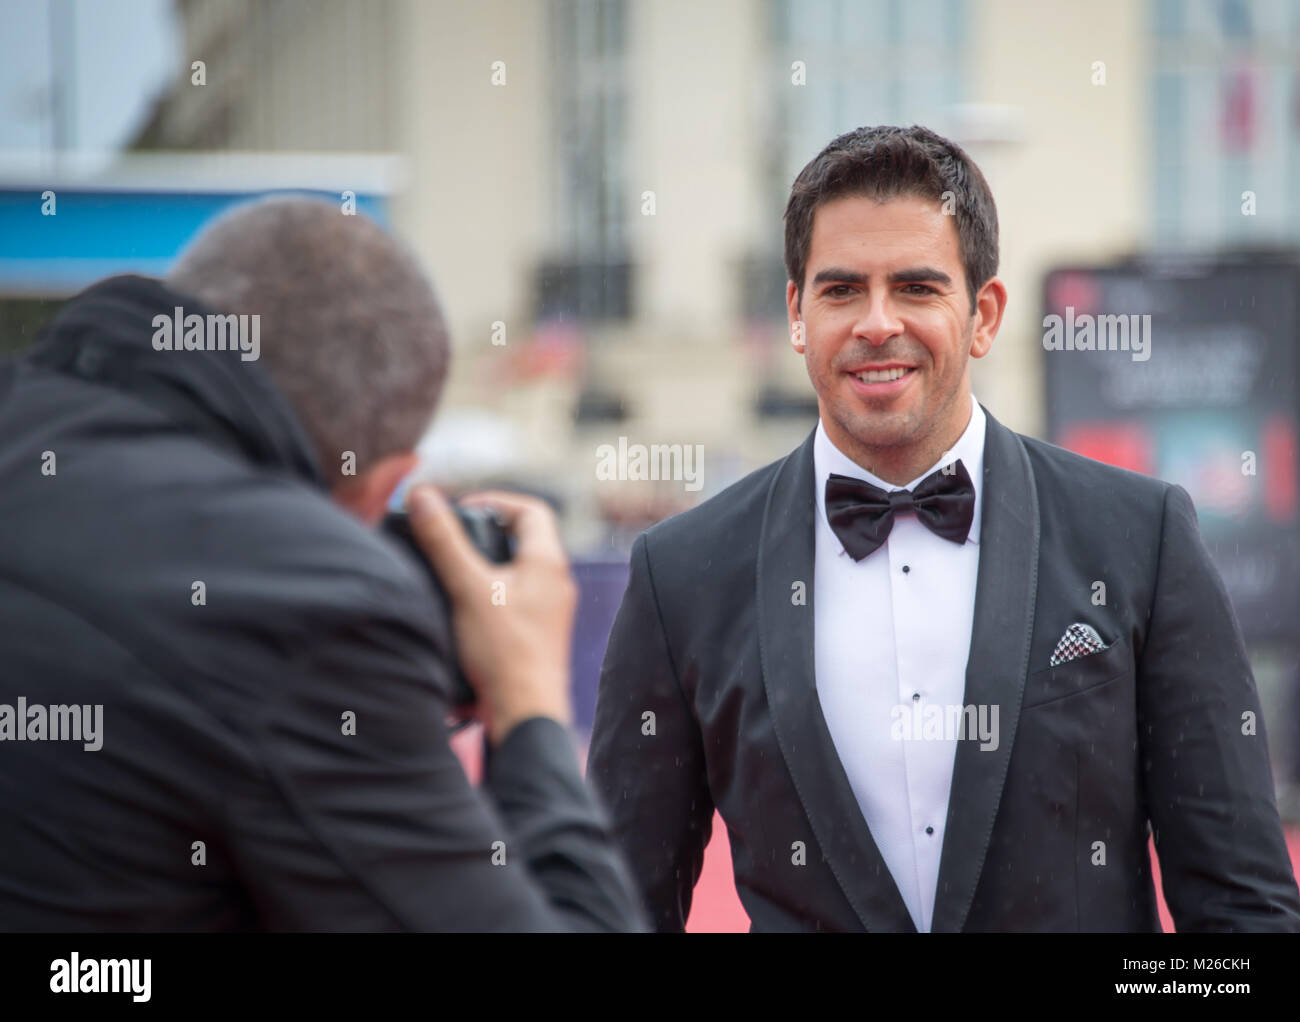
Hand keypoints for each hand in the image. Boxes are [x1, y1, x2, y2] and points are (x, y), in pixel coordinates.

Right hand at [405, 485, 575, 746]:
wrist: (524, 715)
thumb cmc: (505, 652)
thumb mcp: (467, 587)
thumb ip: (444, 541)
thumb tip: (422, 496)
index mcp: (548, 562)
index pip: (531, 510)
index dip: (496, 501)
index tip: (462, 510)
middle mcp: (556, 584)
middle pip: (524, 539)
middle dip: (487, 533)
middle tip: (453, 538)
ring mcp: (549, 613)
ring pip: (518, 572)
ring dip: (486, 566)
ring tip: (452, 571)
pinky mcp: (537, 637)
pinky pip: (514, 602)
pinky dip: (489, 596)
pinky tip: (463, 609)